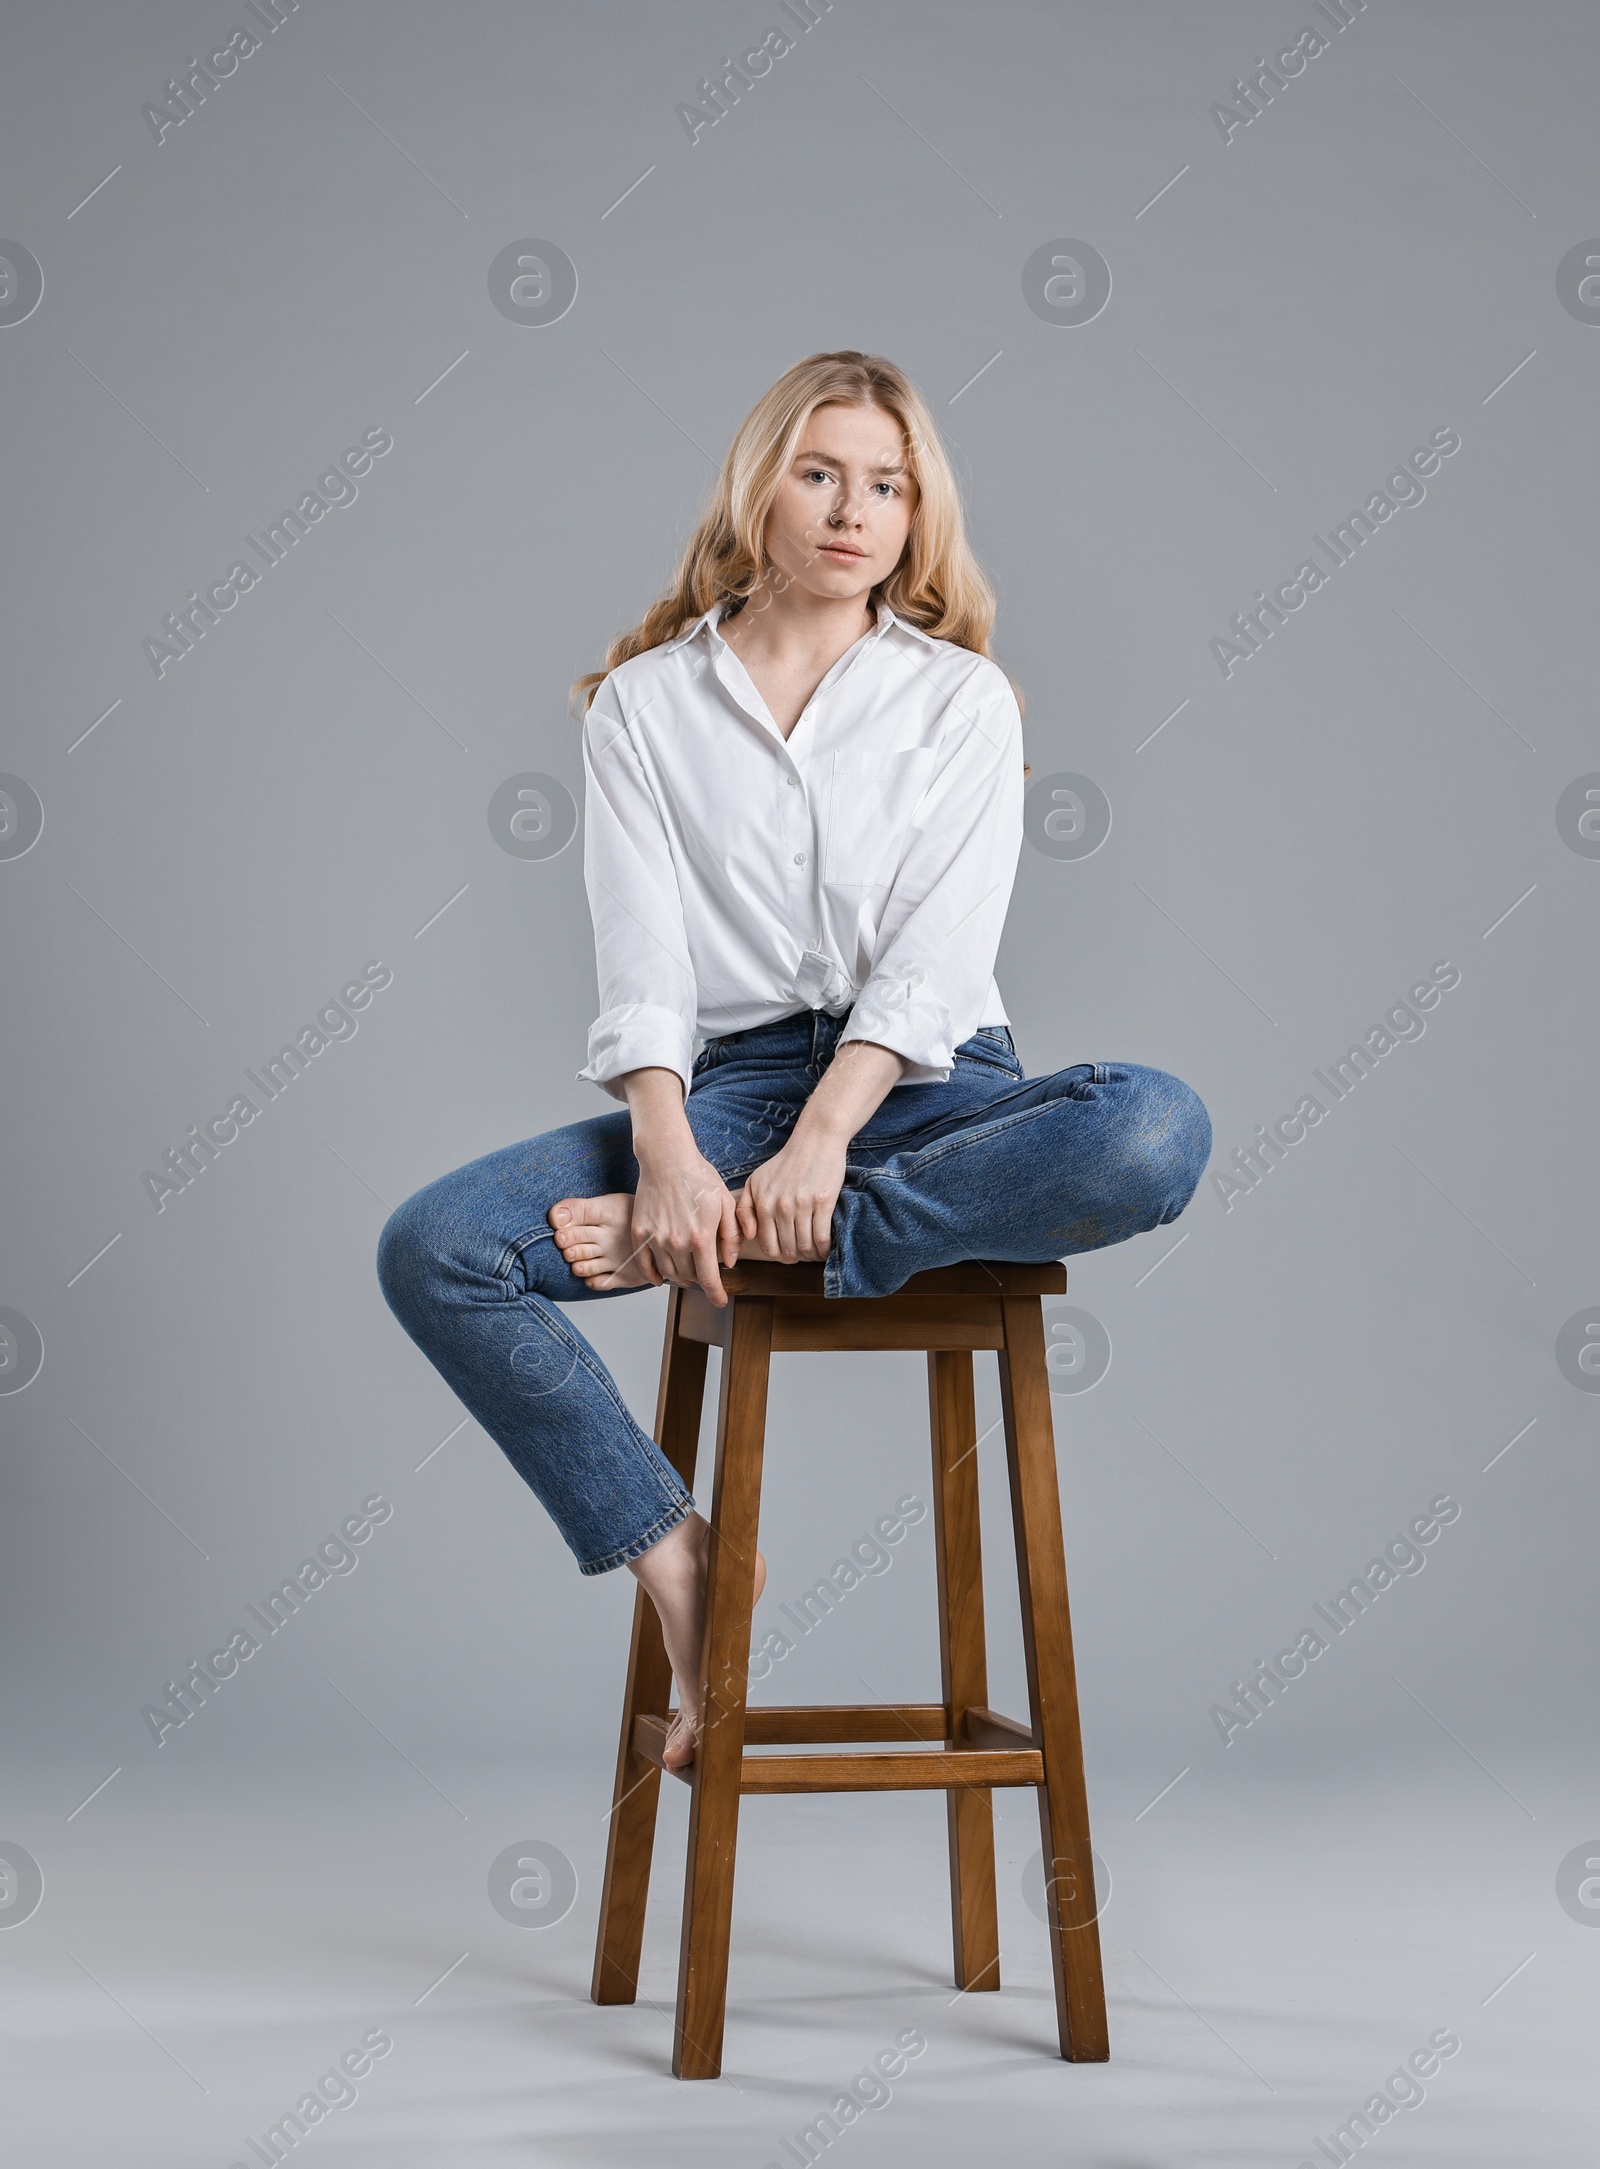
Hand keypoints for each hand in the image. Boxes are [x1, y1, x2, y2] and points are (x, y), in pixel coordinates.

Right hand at [631, 1139, 739, 1304]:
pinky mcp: (640, 1233)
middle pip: (689, 1277)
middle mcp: (677, 1242)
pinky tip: (662, 1275)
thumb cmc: (699, 1177)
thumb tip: (729, 1262)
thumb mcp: (725, 1203)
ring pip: (669, 1273)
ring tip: (687, 1268)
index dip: (716, 1295)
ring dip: (680, 1276)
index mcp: (701, 1237)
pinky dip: (654, 1275)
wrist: (666, 1158)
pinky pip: (645, 1265)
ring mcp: (655, 1239)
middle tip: (705, 1269)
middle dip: (700, 1278)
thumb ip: (731, 1235)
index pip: (709, 1279)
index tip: (720, 1301)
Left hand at [736, 1128, 847, 1262]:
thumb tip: (750, 1236)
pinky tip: (826, 1248)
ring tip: (816, 1252)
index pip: (768, 1246)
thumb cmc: (785, 1163)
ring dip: (812, 1255)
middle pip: (787, 1250)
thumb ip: (744, 1209)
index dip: (779, 1256)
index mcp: (762, 1203)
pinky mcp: (823, 1202)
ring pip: (805, 1247)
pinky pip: (823, 1238)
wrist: (815, 1141)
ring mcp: (802, 1205)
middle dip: (796, 1258)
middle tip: (804, 1255)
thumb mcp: (755, 1181)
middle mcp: (780, 1206)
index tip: (789, 1254)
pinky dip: (825, 1249)